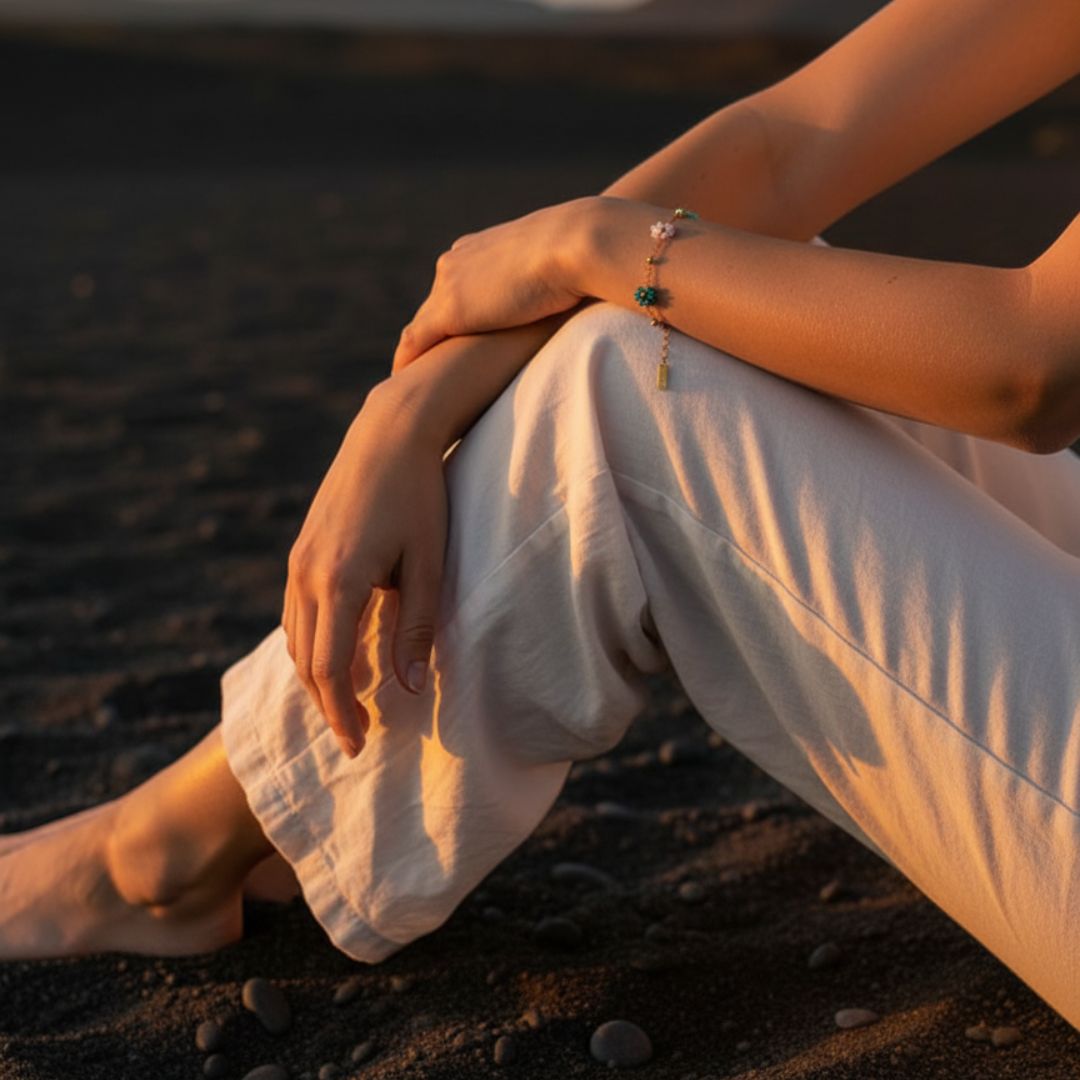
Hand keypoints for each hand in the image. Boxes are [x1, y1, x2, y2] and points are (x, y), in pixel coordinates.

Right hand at [282, 380, 446, 757]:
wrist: (389, 434)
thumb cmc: (419, 498)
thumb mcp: (429, 565)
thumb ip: (417, 628)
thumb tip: (408, 688)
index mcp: (338, 583)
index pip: (330, 670)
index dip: (343, 714)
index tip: (359, 746)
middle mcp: (306, 575)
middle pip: (306, 662)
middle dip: (329, 706)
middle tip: (355, 738)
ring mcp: (297, 561)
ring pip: (296, 639)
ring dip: (318, 677)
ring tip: (348, 705)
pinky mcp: (300, 550)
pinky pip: (296, 613)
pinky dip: (311, 645)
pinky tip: (334, 654)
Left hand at [391, 197, 591, 370]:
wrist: (575, 245)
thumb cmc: (582, 253)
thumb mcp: (558, 264)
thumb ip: (547, 279)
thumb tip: (566, 293)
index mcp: (478, 248)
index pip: (457, 284)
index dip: (457, 313)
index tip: (455, 337)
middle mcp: (455, 262)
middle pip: (433, 306)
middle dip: (430, 335)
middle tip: (424, 367)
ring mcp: (449, 285)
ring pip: (421, 324)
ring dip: (416, 353)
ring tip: (412, 380)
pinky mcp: (450, 311)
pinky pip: (415, 341)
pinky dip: (406, 362)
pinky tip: (402, 382)